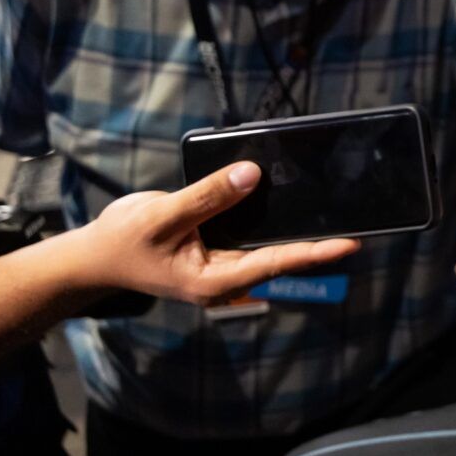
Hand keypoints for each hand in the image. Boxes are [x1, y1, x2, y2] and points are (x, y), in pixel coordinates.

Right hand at [76, 163, 357, 304]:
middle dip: (316, 236)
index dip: (316, 251)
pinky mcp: (223, 248)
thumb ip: (208, 196)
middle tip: (357, 215)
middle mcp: (228, 277)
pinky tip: (294, 194)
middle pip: (282, 254)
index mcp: (215, 282)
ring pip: (270, 241)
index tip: (353, 243)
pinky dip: (271, 215)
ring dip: (298, 224)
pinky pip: (254, 232)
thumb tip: (252, 174)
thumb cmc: (124, 241)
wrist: (97, 255)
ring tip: (338, 203)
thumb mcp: (162, 216)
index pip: (276, 262)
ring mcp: (227, 264)